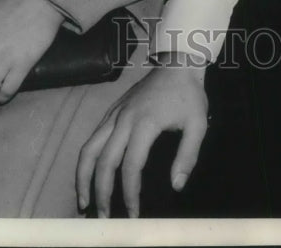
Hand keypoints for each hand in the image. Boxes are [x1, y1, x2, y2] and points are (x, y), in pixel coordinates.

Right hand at [76, 55, 208, 217]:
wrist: (177, 63)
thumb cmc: (189, 95)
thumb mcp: (197, 124)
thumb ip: (188, 156)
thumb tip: (176, 186)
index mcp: (145, 123)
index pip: (131, 166)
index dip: (130, 192)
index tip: (133, 214)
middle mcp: (123, 119)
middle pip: (103, 160)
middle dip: (101, 192)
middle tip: (104, 217)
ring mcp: (114, 114)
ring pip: (89, 147)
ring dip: (83, 176)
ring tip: (83, 201)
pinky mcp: (112, 111)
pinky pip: (93, 137)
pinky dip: (87, 159)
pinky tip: (89, 174)